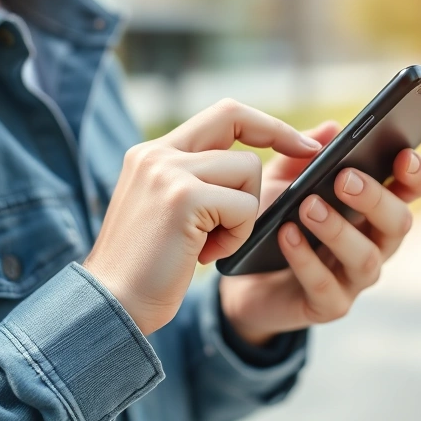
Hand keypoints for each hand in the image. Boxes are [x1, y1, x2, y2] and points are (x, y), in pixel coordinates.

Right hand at [83, 100, 320, 336]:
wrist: (112, 306)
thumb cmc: (150, 271)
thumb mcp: (179, 214)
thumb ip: (211, 182)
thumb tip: (272, 160)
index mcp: (152, 154)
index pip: (219, 115)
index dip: (262, 122)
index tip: (300, 140)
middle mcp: (156, 153)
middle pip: (235, 118)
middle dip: (278, 132)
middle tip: (309, 153)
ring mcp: (167, 172)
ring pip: (247, 170)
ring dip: (244, 215)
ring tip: (210, 243)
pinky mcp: (183, 197)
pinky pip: (244, 206)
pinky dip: (236, 236)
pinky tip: (203, 255)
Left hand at [219, 123, 420, 344]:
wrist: (244, 278)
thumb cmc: (275, 220)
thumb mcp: (282, 180)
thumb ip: (302, 156)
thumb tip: (330, 129)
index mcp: (373, 208)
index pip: (412, 189)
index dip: (417, 174)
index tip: (404, 155)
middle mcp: (375, 243)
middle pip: (398, 223)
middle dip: (375, 199)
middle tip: (344, 178)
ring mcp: (354, 278)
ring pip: (366, 258)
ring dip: (338, 230)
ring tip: (308, 206)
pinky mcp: (329, 306)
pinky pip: (325, 286)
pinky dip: (306, 259)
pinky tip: (287, 236)